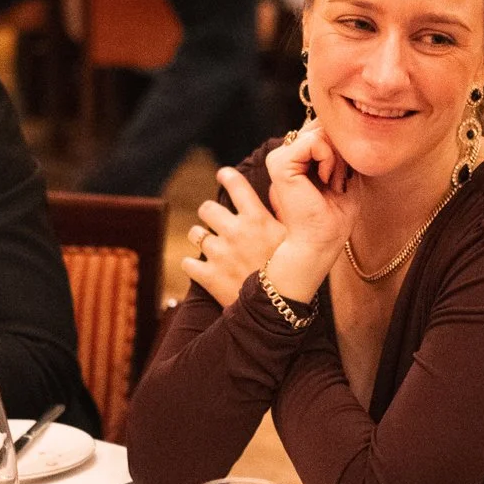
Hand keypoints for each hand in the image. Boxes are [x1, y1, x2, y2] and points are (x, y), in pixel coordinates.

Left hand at [180, 166, 288, 307]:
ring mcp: (219, 253)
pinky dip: (193, 265)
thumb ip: (281, 215)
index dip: (227, 176)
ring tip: (210, 244)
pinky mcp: (207, 275)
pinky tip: (201, 268)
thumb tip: (278, 192)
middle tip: (215, 219)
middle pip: (207, 208)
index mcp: (257, 219)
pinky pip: (188, 263)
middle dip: (209, 213)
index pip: (236, 184)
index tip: (223, 174)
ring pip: (195, 233)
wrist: (279, 309)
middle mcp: (235, 231)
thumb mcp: (294, 238)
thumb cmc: (293, 271)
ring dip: (200, 236)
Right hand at [260, 119, 350, 299]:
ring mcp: (280, 157)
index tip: (341, 178)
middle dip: (340, 153)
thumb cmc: (335, 215)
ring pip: (319, 133)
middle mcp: (286, 154)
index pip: (323, 128)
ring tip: (330, 183)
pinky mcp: (279, 164)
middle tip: (336, 182)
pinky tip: (324, 180)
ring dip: (336, 159)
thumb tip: (340, 122)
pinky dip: (328, 160)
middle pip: (323, 126)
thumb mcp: (345, 173)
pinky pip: (313, 142)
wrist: (321, 242)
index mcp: (298, 156)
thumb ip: (339, 147)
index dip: (341, 147)